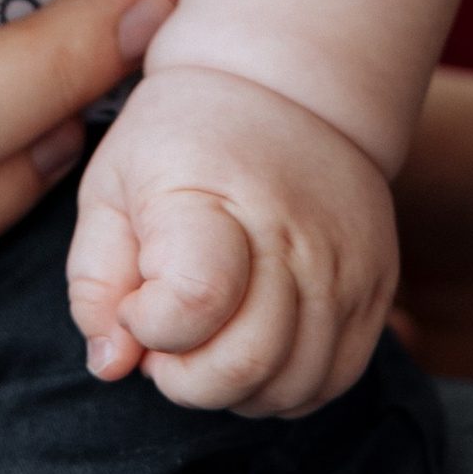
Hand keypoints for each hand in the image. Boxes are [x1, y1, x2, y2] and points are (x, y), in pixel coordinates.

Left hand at [65, 63, 396, 416]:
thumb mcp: (111, 186)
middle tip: (167, 342)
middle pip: (246, 362)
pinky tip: (255, 351)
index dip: (151, 328)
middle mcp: (291, 232)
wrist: (287, 83)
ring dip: (237, 390)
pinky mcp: (377, 286)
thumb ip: (96, 284)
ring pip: (294, 385)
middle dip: (186, 379)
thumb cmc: (182, 138)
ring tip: (210, 342)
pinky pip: (335, 378)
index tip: (139, 303)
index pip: (193, 304)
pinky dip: (288, 387)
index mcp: (210, 194)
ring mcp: (344, 263)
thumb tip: (111, 367)